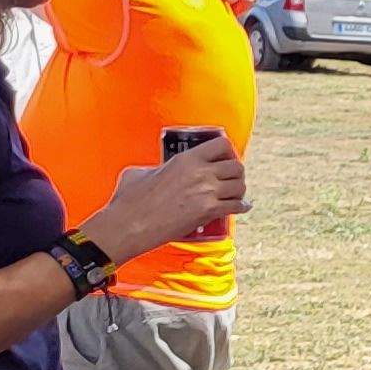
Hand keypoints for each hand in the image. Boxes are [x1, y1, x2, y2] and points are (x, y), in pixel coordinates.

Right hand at [87, 140, 248, 257]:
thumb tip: (159, 171)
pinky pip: (237, 206)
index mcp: (186, 159)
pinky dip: (241, 207)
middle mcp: (201, 172)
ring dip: (239, 190)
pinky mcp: (209, 212)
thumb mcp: (140, 172)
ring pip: (240, 186)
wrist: (128, 224)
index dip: (228, 151)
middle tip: (232, 179)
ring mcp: (207, 192)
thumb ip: (157, 167)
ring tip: (235, 194)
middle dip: (236, 173)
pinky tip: (242, 207)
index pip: (221, 145)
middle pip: (236, 166)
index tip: (226, 157)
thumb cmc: (129, 199)